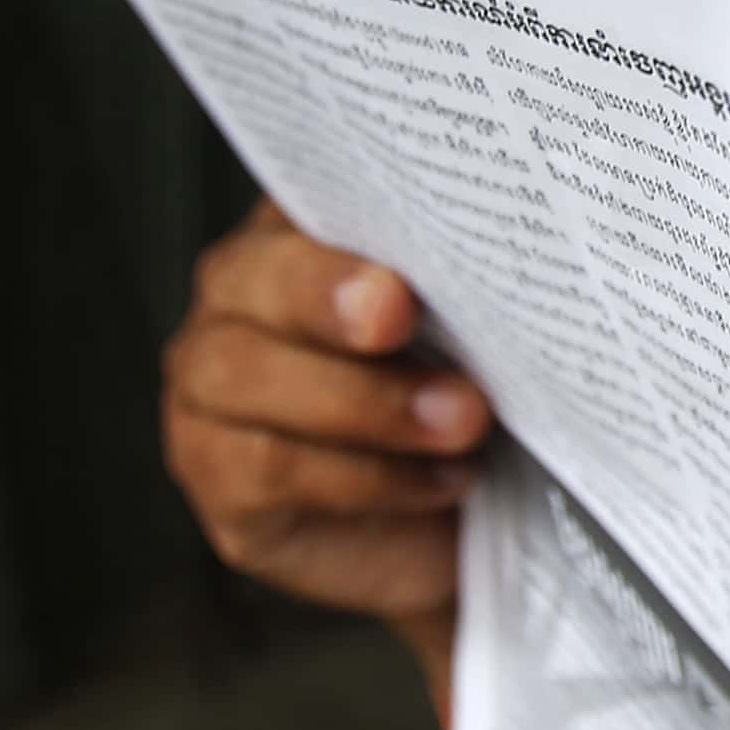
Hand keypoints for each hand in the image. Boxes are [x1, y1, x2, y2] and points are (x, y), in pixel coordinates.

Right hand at [165, 199, 488, 708]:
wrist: (482, 531)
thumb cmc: (484, 407)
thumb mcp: (489, 338)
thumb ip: (476, 285)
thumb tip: (517, 248)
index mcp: (303, 236)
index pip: (300, 197)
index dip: (339, 210)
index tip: (397, 242)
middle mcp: (241, 301)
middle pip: (251, 279)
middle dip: (326, 295)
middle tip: (397, 314)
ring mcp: (212, 391)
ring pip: (250, 376)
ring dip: (365, 402)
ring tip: (462, 420)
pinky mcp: (222, 477)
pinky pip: (268, 467)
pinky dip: (362, 477)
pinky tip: (441, 482)